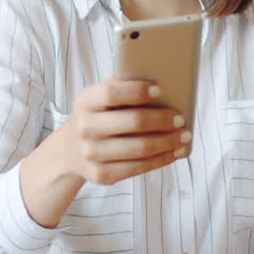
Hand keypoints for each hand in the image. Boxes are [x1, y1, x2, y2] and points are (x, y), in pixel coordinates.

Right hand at [57, 78, 190, 185]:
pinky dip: (161, 160)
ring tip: (185, 137)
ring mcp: (91, 154)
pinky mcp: (100, 174)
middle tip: (181, 119)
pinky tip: (174, 153)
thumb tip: (162, 79)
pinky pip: (138, 168)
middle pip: (132, 122)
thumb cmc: (97, 115)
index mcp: (85, 101)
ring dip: (168, 143)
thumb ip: (122, 86)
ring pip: (140, 149)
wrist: (69, 150)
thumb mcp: (100, 97)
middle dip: (162, 120)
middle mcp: (85, 128)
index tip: (159, 90)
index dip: (137, 91)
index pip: (112, 93)